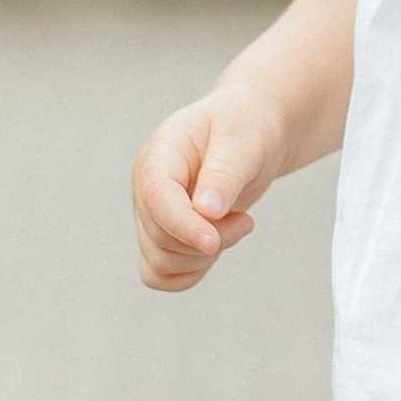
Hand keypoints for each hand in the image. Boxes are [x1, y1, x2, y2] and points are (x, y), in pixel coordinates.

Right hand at [130, 83, 287, 291]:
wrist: (253, 130)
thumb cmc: (248, 126)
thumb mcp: (244, 139)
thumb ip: (225, 173)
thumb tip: (206, 212)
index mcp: (160, 154)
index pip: (155, 196)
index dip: (182, 225)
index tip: (214, 242)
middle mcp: (146, 185)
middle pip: (159, 237)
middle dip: (209, 241)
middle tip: (247, 221)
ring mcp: (152, 212)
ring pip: (160, 261)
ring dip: (203, 258)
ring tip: (238, 226)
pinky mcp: (163, 234)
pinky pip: (161, 274)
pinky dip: (191, 273)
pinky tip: (219, 245)